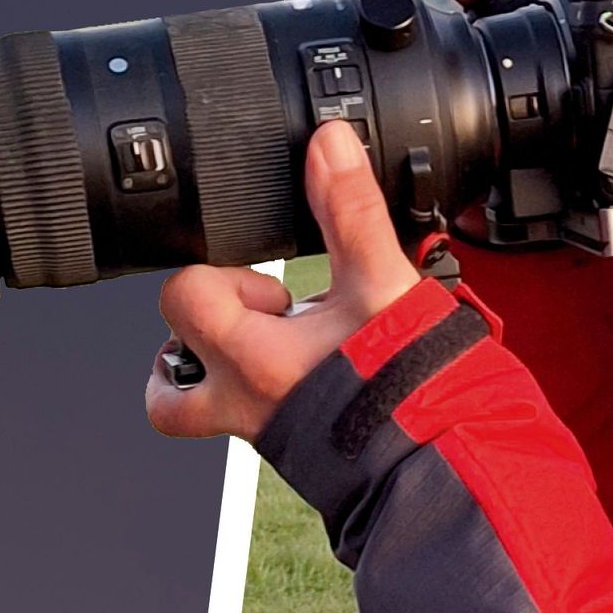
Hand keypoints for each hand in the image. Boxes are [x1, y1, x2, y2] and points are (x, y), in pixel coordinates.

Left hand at [143, 117, 423, 440]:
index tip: (265, 279)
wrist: (447, 464)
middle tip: (260, 318)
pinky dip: (261, 392)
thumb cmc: (414, 388)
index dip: (215, 277)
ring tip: (274, 344)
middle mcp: (239, 402)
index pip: (181, 297)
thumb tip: (329, 148)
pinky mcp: (284, 447)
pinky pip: (244, 419)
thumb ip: (351, 211)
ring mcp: (256, 431)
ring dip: (217, 372)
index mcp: (250, 358)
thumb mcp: (383, 284)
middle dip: (200, 333)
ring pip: (193, 408)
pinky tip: (311, 370)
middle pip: (166, 370)